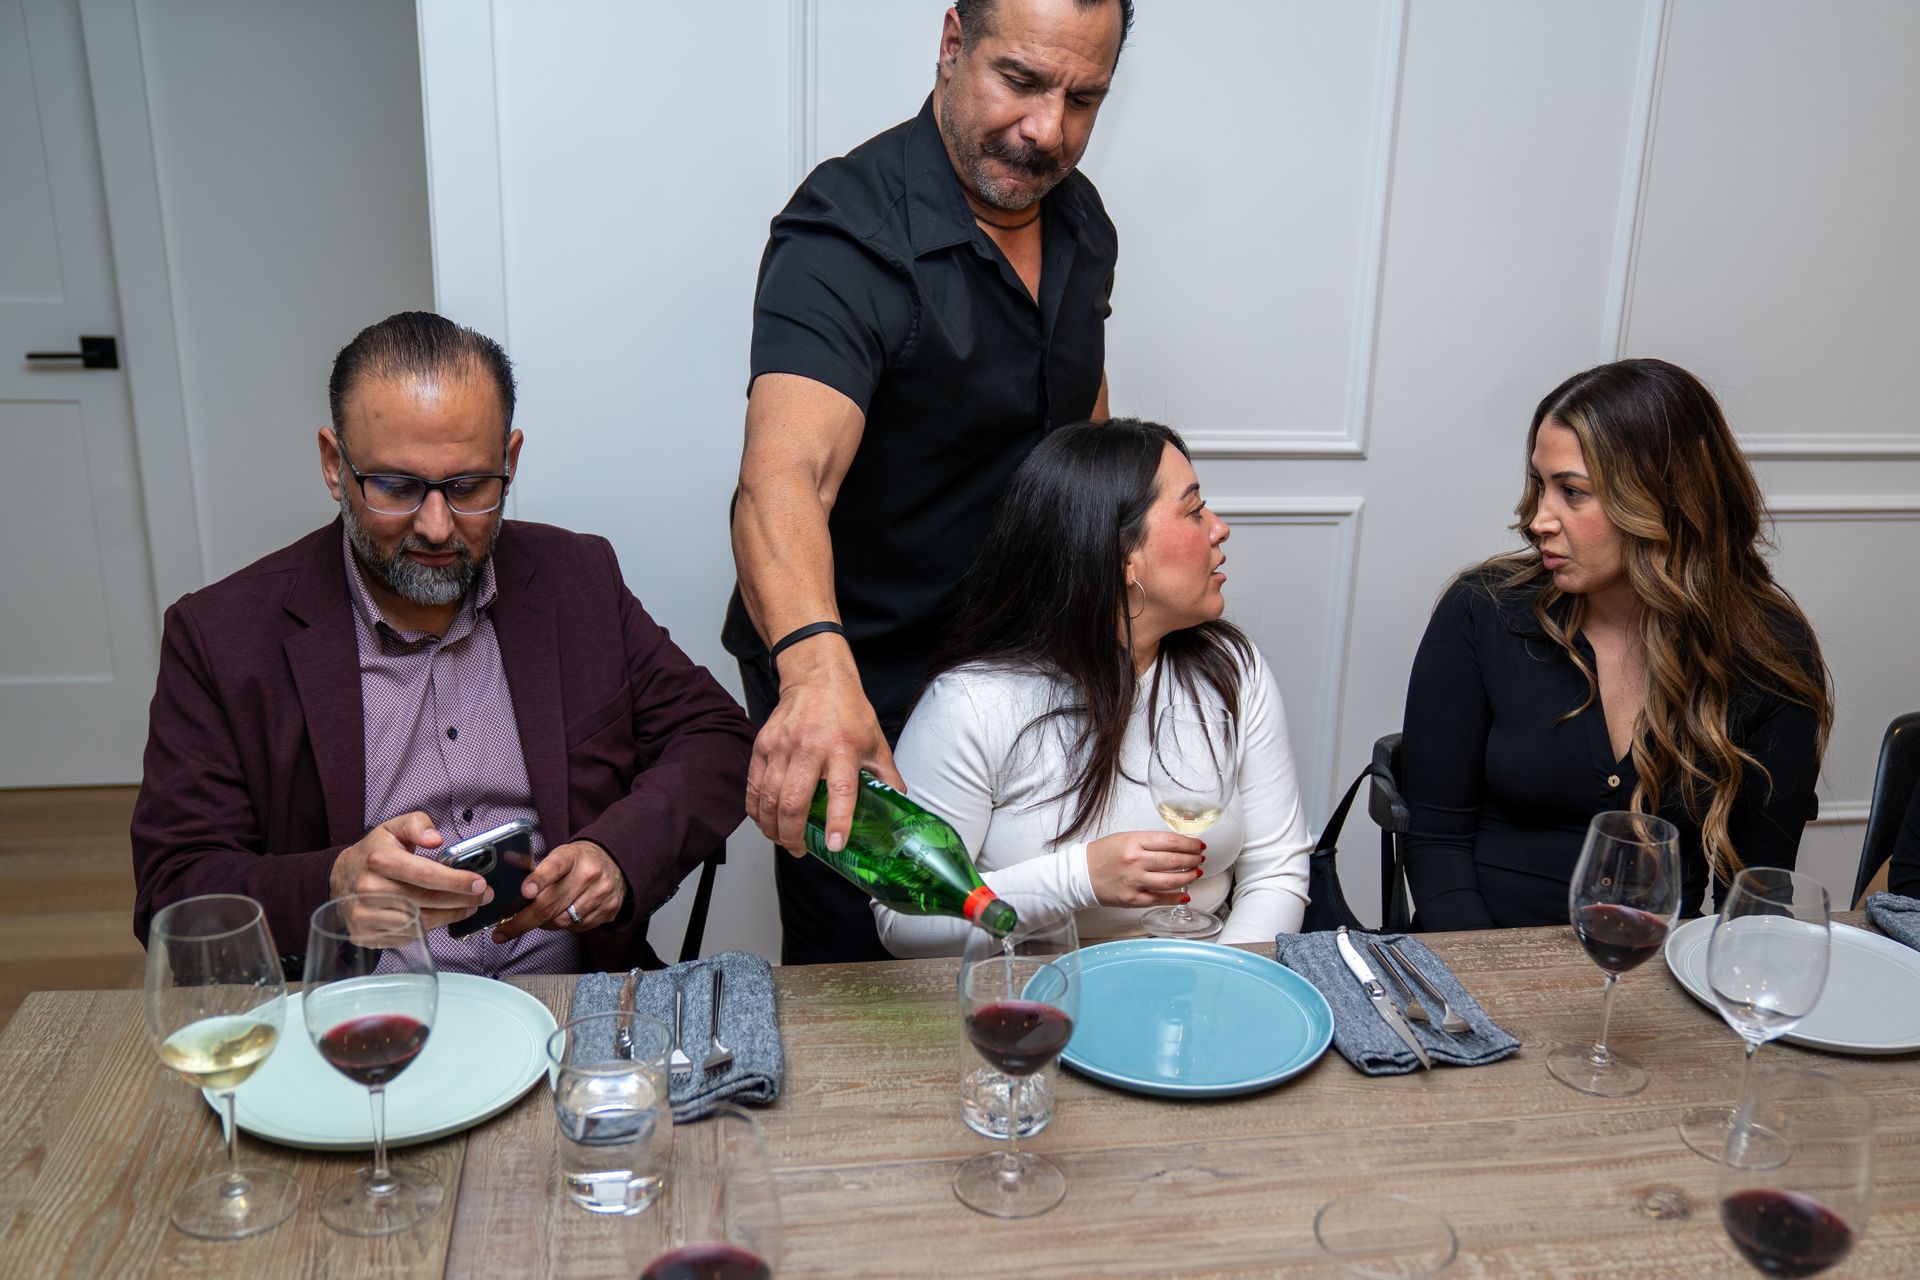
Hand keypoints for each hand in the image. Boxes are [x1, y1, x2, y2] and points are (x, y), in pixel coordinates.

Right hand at [328, 811, 490, 932]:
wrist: (338, 879)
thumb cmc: (374, 853)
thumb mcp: (393, 828)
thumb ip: (417, 824)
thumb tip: (435, 839)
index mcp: (379, 860)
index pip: (425, 874)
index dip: (456, 881)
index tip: (479, 883)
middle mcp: (369, 890)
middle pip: (426, 901)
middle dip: (461, 900)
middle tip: (483, 896)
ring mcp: (365, 915)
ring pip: (419, 922)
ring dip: (450, 916)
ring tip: (468, 907)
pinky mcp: (365, 935)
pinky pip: (406, 937)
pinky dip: (428, 928)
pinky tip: (441, 917)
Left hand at [490, 840, 626, 941]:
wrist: (615, 861)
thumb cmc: (578, 862)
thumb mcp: (559, 856)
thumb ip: (538, 871)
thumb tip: (509, 893)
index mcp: (571, 856)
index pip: (553, 867)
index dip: (538, 880)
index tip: (525, 892)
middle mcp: (589, 874)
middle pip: (551, 905)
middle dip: (522, 922)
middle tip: (503, 932)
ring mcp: (601, 893)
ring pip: (562, 921)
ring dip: (545, 924)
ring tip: (539, 918)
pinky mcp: (609, 909)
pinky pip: (578, 928)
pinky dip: (565, 925)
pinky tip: (563, 915)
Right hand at [746, 643, 902, 854]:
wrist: (817, 678)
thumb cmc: (847, 711)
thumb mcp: (875, 742)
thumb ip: (887, 776)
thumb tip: (900, 804)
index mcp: (843, 749)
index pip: (842, 791)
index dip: (838, 821)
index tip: (835, 845)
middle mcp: (810, 748)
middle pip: (793, 801)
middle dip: (792, 834)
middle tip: (799, 849)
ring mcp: (783, 746)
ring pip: (769, 797)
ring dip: (772, 827)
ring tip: (782, 839)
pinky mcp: (763, 744)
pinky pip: (754, 785)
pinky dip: (756, 809)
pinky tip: (764, 820)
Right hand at [1086, 831, 1205, 907]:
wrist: (1080, 874)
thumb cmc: (1101, 855)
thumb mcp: (1125, 838)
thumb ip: (1149, 842)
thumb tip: (1176, 846)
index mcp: (1134, 842)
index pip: (1171, 841)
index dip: (1190, 844)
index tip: (1198, 845)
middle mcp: (1135, 861)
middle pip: (1174, 861)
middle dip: (1193, 860)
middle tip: (1200, 859)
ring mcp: (1135, 881)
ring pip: (1172, 880)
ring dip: (1189, 877)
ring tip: (1196, 873)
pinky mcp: (1133, 899)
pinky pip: (1160, 899)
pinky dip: (1176, 898)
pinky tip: (1185, 894)